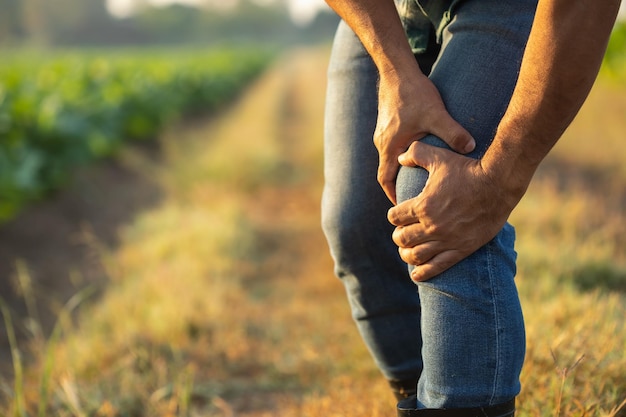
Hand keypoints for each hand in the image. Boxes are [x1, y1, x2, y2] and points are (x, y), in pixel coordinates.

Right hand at [374, 71, 475, 203]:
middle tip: (413, 197)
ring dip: (401, 169)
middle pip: (387, 170)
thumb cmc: (413, 93)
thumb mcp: (436, 115)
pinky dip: (403, 153)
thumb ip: (453, 133)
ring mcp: (383, 132)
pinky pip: (394, 144)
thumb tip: (471, 149)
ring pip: (391, 157)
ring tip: (418, 178)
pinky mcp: (388, 123)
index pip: (385, 179)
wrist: (396, 70)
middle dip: (398, 185)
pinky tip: (419, 151)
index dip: (393, 195)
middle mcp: (382, 142)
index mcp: (389, 146)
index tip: (403, 206)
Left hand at [387, 141, 519, 281]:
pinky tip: (416, 274)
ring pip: (415, 255)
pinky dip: (423, 273)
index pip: (394, 218)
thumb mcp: (440, 157)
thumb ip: (416, 153)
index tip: (398, 214)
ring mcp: (446, 240)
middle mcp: (432, 226)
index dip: (393, 216)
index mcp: (423, 206)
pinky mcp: (461, 249)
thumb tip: (400, 156)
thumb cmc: (468, 169)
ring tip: (407, 251)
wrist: (498, 184)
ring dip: (407, 254)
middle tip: (402, 232)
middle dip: (399, 235)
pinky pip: (437, 267)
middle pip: (402, 238)